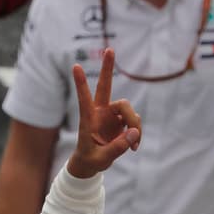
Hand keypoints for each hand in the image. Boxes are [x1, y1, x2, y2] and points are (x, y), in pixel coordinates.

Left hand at [65, 50, 140, 178]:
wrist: (92, 164)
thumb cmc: (90, 160)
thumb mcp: (101, 159)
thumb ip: (118, 147)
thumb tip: (134, 133)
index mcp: (88, 119)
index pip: (84, 99)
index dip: (81, 84)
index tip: (76, 66)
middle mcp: (100, 112)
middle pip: (106, 86)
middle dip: (108, 68)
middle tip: (109, 49)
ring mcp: (111, 115)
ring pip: (128, 110)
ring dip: (135, 124)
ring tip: (135, 145)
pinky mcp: (121, 121)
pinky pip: (134, 121)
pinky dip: (137, 133)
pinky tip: (135, 146)